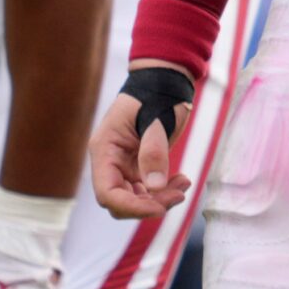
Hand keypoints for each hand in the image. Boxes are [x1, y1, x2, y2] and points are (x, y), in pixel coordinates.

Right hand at [89, 67, 194, 219]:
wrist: (164, 81)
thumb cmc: (156, 93)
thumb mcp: (157, 119)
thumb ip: (154, 151)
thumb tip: (155, 185)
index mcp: (104, 149)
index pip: (107, 193)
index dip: (131, 207)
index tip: (159, 207)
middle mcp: (109, 161)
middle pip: (120, 201)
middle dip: (149, 204)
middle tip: (178, 193)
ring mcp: (123, 165)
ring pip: (135, 199)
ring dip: (160, 199)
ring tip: (184, 184)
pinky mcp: (138, 167)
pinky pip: (147, 190)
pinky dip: (164, 191)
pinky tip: (181, 180)